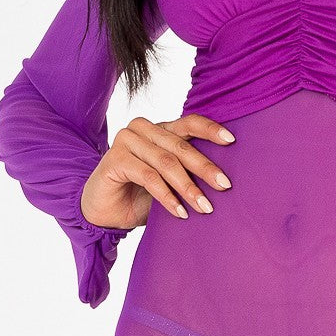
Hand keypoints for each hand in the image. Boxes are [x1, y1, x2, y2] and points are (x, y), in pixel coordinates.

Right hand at [80, 113, 235, 229]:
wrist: (103, 212)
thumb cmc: (139, 196)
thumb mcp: (169, 182)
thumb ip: (188, 171)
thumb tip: (224, 178)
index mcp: (159, 129)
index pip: (189, 123)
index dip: (211, 130)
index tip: (231, 142)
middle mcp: (143, 129)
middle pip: (181, 146)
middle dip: (205, 168)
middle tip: (225, 185)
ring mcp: (127, 140)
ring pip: (166, 162)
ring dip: (188, 187)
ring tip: (204, 206)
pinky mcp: (115, 158)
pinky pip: (149, 177)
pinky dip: (167, 196)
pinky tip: (180, 212)